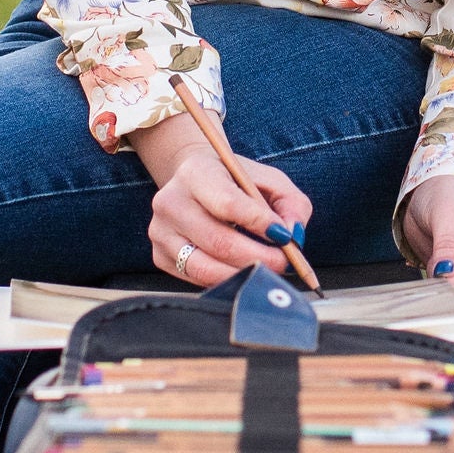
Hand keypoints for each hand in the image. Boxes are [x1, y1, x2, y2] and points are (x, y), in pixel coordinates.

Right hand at [130, 119, 312, 288]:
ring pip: (205, 267)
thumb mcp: (268, 180)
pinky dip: (226, 280)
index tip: (285, 237)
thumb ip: (290, 203)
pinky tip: (243, 271)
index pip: (227, 203)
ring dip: (243, 274)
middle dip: (258, 257)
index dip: (258, 224)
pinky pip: (196, 278)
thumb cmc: (236, 182)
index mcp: (195, 172)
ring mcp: (161, 231)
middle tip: (284, 263)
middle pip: (218, 241)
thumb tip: (293, 236)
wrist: (195, 183)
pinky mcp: (159, 255)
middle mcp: (170, 200)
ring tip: (267, 271)